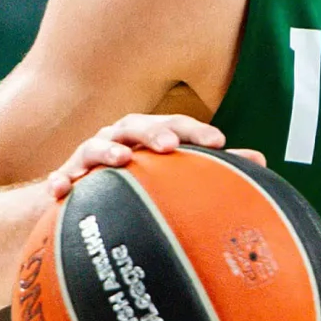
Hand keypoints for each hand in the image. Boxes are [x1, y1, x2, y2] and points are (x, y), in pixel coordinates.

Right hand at [45, 113, 263, 203]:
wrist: (80, 196)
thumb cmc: (136, 180)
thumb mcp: (172, 174)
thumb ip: (210, 168)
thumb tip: (260, 161)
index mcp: (148, 136)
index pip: (175, 125)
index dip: (196, 130)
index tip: (219, 142)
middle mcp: (118, 139)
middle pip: (135, 126)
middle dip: (154, 131)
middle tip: (172, 146)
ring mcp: (88, 156)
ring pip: (95, 146)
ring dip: (107, 150)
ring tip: (121, 159)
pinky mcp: (65, 178)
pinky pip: (59, 179)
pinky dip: (59, 181)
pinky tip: (62, 191)